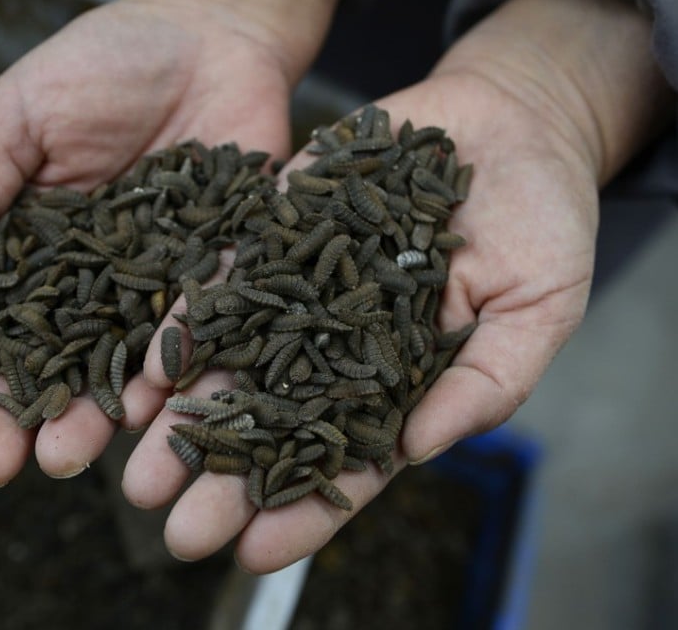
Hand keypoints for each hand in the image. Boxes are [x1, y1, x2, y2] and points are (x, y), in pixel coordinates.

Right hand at [0, 0, 297, 484]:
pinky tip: (145, 407)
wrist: (205, 34)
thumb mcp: (16, 118)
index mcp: (29, 258)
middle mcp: (89, 290)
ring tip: (64, 458)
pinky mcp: (219, 274)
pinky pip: (196, 329)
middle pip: (43, 370)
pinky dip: (172, 367)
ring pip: (117, 370)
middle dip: (12, 422)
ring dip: (90, 419)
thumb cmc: (99, 67)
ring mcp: (154, 290)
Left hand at [122, 0, 668, 572]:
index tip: (256, 553)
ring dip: (184, 421)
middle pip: (273, 425)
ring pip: (232, 367)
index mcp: (398, 382)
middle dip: (225, 481)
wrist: (507, 124)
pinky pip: (221, 283)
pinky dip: (184, 329)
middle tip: (178, 532)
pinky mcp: (272, 232)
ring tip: (138, 474)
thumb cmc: (538, 224)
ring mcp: (298, 292)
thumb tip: (419, 448)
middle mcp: (336, 347)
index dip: (305, 512)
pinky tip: (148, 373)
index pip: (347, 463)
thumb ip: (486, 382)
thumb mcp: (539, 308)